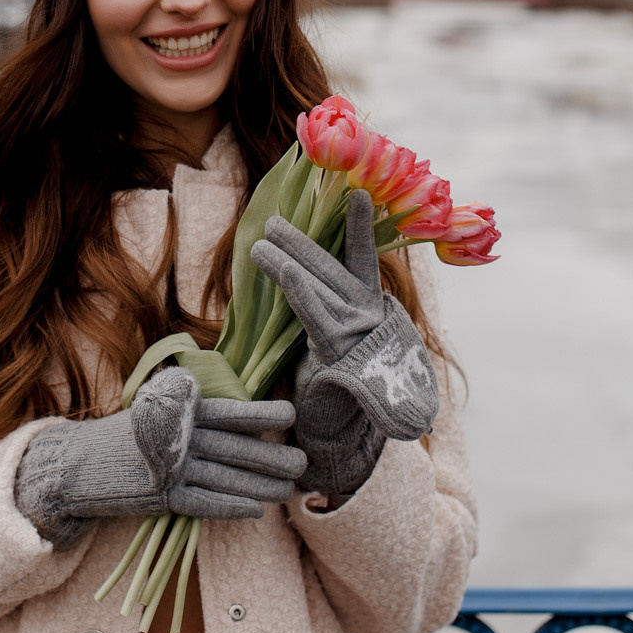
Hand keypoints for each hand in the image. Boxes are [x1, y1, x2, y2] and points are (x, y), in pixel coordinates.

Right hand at [15, 366, 307, 547]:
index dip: (259, 413)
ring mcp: (170, 468)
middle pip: (234, 447)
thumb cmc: (125, 437)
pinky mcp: (161, 498)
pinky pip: (204, 503)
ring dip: (260, 485)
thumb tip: (233, 411)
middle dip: (271, 456)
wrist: (78, 464)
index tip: (290, 414)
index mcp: (179, 411)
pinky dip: (230, 507)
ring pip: (225, 477)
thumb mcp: (154, 411)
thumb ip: (189, 409)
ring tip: (287, 490)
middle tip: (302, 463)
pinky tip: (255, 511)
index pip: (227, 411)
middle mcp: (178, 437)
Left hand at [251, 190, 438, 495]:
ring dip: (287, 256)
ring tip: (261, 239)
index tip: (357, 194)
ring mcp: (356, 331)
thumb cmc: (334, 386)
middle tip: (275, 219)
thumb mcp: (333, 342)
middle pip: (332, 266)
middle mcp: (368, 314)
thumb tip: (301, 269)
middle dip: (303, 240)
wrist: (342, 438)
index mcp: (371, 307)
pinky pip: (310, 307)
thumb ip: (327, 307)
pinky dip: (292, 283)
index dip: (360, 227)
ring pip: (317, 281)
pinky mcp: (337, 349)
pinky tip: (272, 263)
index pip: (364, 259)